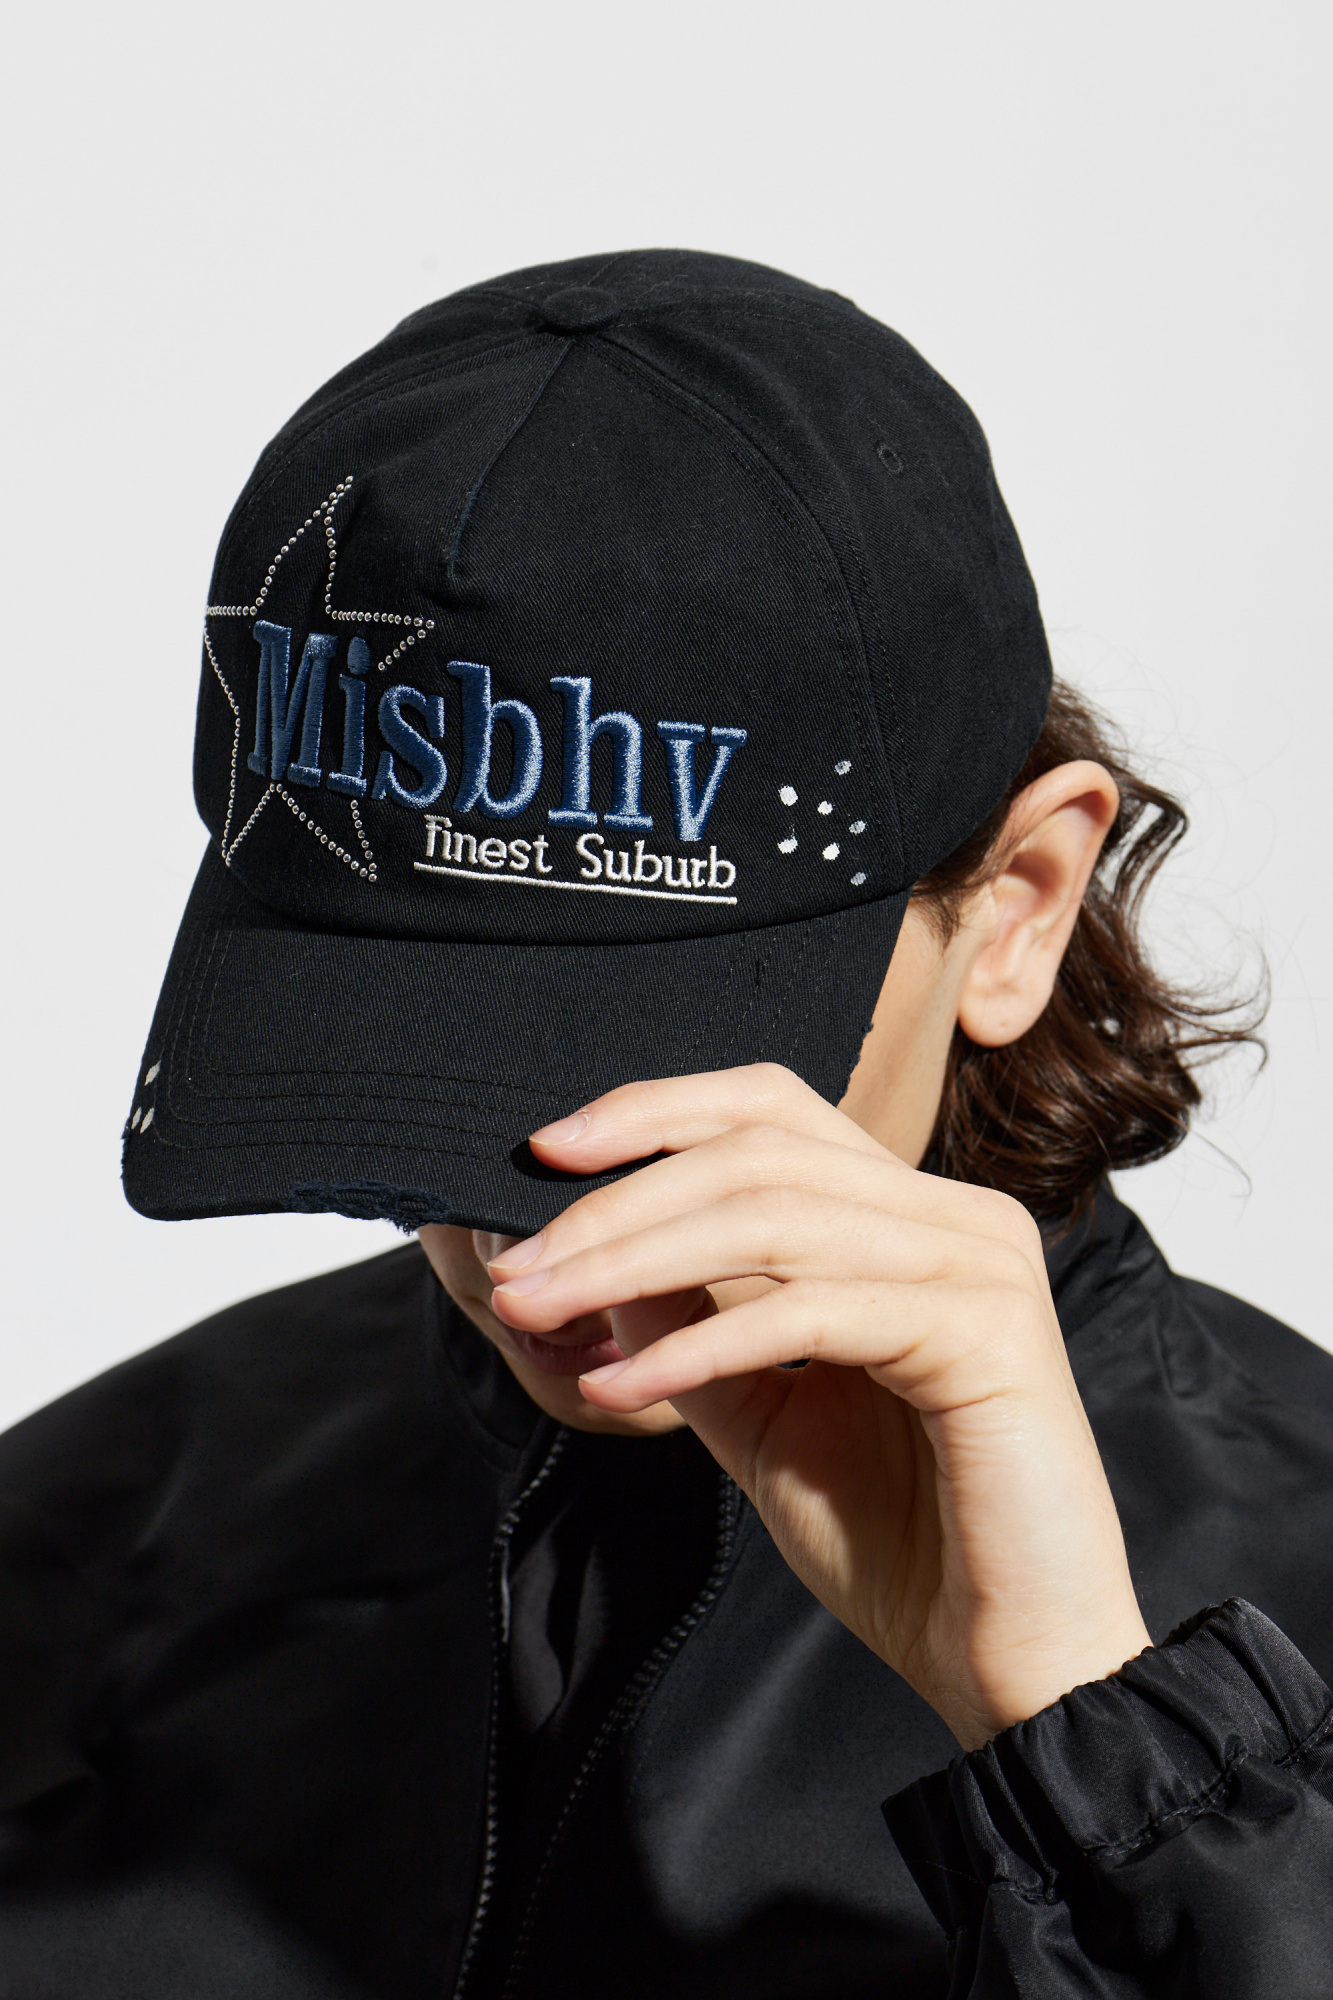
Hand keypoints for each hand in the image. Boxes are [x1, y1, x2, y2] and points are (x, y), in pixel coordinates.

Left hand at [488, 1064, 1150, 1750]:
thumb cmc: (900, 1542)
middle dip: (617, 1204)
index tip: (544, 1153)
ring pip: (773, 1215)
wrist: (1009, 1667)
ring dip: (634, 1261)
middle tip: (516, 1265)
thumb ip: (690, 1323)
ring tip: (539, 1308)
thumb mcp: (761, 1413)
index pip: (771, 1109)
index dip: (654, 1113)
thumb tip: (589, 1250)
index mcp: (913, 1217)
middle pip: (758, 1152)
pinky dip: (700, 1343)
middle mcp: (958, 1217)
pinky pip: (810, 1311)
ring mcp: (980, 1266)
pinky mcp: (989, 1333)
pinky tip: (623, 1388)